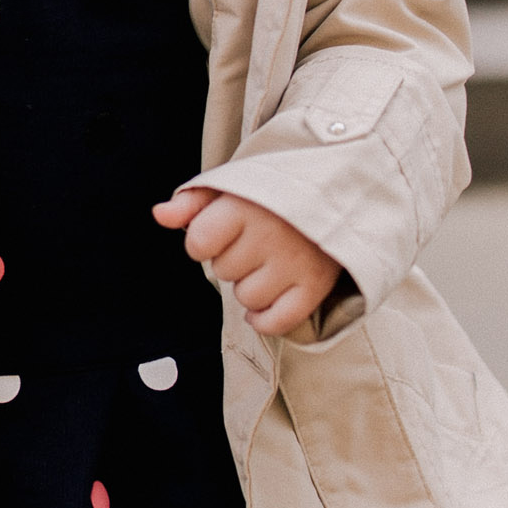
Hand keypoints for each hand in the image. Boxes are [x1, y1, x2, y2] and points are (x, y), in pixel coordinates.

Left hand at [153, 187, 341, 338]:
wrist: (348, 189)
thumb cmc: (280, 191)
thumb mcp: (234, 184)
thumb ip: (192, 200)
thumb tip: (160, 214)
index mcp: (247, 206)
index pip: (198, 243)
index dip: (205, 241)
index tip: (225, 229)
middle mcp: (270, 236)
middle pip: (223, 272)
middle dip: (234, 259)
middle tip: (259, 241)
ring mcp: (295, 264)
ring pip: (247, 298)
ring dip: (253, 286)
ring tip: (272, 262)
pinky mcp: (316, 287)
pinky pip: (276, 323)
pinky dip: (266, 320)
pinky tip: (268, 303)